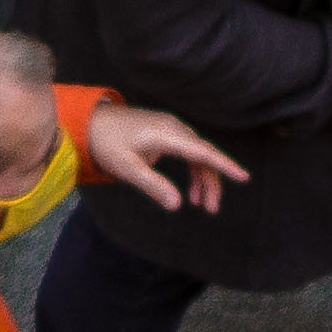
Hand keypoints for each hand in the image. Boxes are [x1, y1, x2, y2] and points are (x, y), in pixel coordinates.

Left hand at [85, 102, 248, 214]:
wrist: (88, 122)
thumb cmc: (105, 143)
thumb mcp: (127, 169)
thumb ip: (153, 186)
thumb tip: (176, 205)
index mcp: (166, 135)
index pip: (202, 152)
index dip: (224, 165)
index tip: (243, 177)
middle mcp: (172, 128)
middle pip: (203, 156)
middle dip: (212, 182)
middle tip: (211, 209)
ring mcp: (169, 128)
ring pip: (196, 154)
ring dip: (202, 179)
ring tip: (200, 204)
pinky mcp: (164, 131)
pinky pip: (187, 151)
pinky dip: (191, 170)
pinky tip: (187, 189)